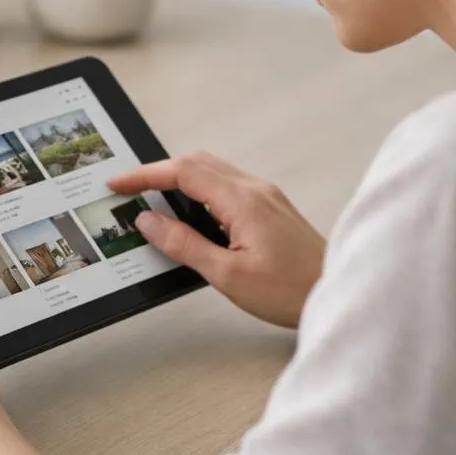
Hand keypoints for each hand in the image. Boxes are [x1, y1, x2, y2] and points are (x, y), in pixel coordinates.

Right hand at [109, 152, 324, 327]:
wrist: (337, 292)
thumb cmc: (291, 290)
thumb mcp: (228, 275)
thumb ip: (185, 244)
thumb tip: (150, 222)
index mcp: (243, 201)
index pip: (184, 171)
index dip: (145, 175)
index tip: (118, 183)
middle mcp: (255, 190)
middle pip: (197, 162)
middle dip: (159, 171)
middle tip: (130, 189)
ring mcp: (266, 196)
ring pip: (213, 172)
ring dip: (180, 180)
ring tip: (154, 203)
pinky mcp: (271, 208)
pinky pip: (227, 186)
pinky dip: (200, 192)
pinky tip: (191, 216)